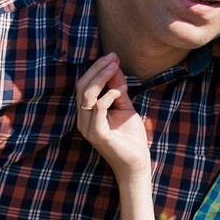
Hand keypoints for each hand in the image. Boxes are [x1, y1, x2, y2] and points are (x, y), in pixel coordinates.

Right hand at [75, 54, 150, 177]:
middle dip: (97, 69)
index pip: (84, 85)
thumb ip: (117, 89)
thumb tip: (114, 66)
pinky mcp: (98, 135)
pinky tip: (120, 90)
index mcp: (86, 113)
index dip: (96, 69)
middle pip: (82, 87)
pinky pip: (98, 108)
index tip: (112, 56)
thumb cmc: (130, 137)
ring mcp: (88, 128)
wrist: (137, 162)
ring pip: (87, 96)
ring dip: (101, 78)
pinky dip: (108, 96)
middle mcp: (83, 120)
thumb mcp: (124, 107)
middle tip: (113, 57)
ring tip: (115, 67)